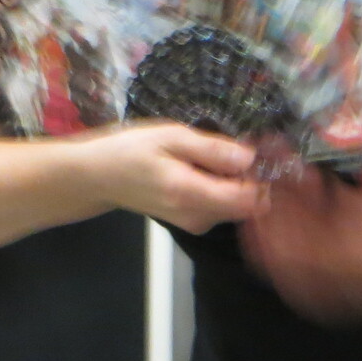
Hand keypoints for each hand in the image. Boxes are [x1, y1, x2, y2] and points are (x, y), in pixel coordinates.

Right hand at [81, 122, 269, 234]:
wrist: (99, 176)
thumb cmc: (131, 150)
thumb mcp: (171, 137)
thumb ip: (212, 149)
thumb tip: (251, 157)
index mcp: (191, 195)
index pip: (249, 200)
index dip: (261, 175)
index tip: (258, 149)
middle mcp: (198, 218)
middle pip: (248, 205)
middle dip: (252, 177)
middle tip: (239, 146)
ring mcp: (196, 223)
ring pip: (237, 206)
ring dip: (238, 181)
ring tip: (218, 153)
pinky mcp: (192, 221)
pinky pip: (222, 206)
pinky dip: (224, 186)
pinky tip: (206, 166)